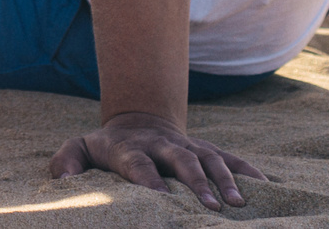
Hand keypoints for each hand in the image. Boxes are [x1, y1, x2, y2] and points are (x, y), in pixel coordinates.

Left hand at [53, 112, 263, 210]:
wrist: (138, 123)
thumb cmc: (106, 148)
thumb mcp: (80, 150)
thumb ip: (67, 162)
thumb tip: (62, 182)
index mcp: (129, 148)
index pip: (137, 162)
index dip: (147, 178)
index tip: (159, 198)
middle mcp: (162, 145)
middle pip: (180, 158)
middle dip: (195, 181)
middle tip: (209, 206)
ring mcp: (188, 146)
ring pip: (209, 159)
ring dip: (224, 181)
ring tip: (237, 205)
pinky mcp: (207, 149)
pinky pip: (231, 159)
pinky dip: (248, 172)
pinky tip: (266, 187)